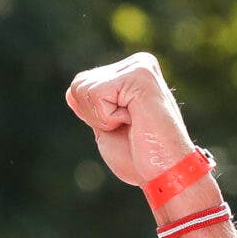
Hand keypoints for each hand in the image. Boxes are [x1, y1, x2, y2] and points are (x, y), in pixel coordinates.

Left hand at [65, 52, 196, 192]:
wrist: (165, 173)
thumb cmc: (139, 157)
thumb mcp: (106, 129)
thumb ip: (92, 108)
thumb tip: (71, 91)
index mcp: (131, 73)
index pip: (81, 84)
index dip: (92, 116)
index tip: (124, 127)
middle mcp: (137, 64)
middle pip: (79, 83)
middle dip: (94, 116)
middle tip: (129, 128)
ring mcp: (140, 67)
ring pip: (84, 88)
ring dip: (102, 118)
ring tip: (134, 125)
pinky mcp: (140, 75)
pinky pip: (96, 94)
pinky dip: (108, 118)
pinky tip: (135, 122)